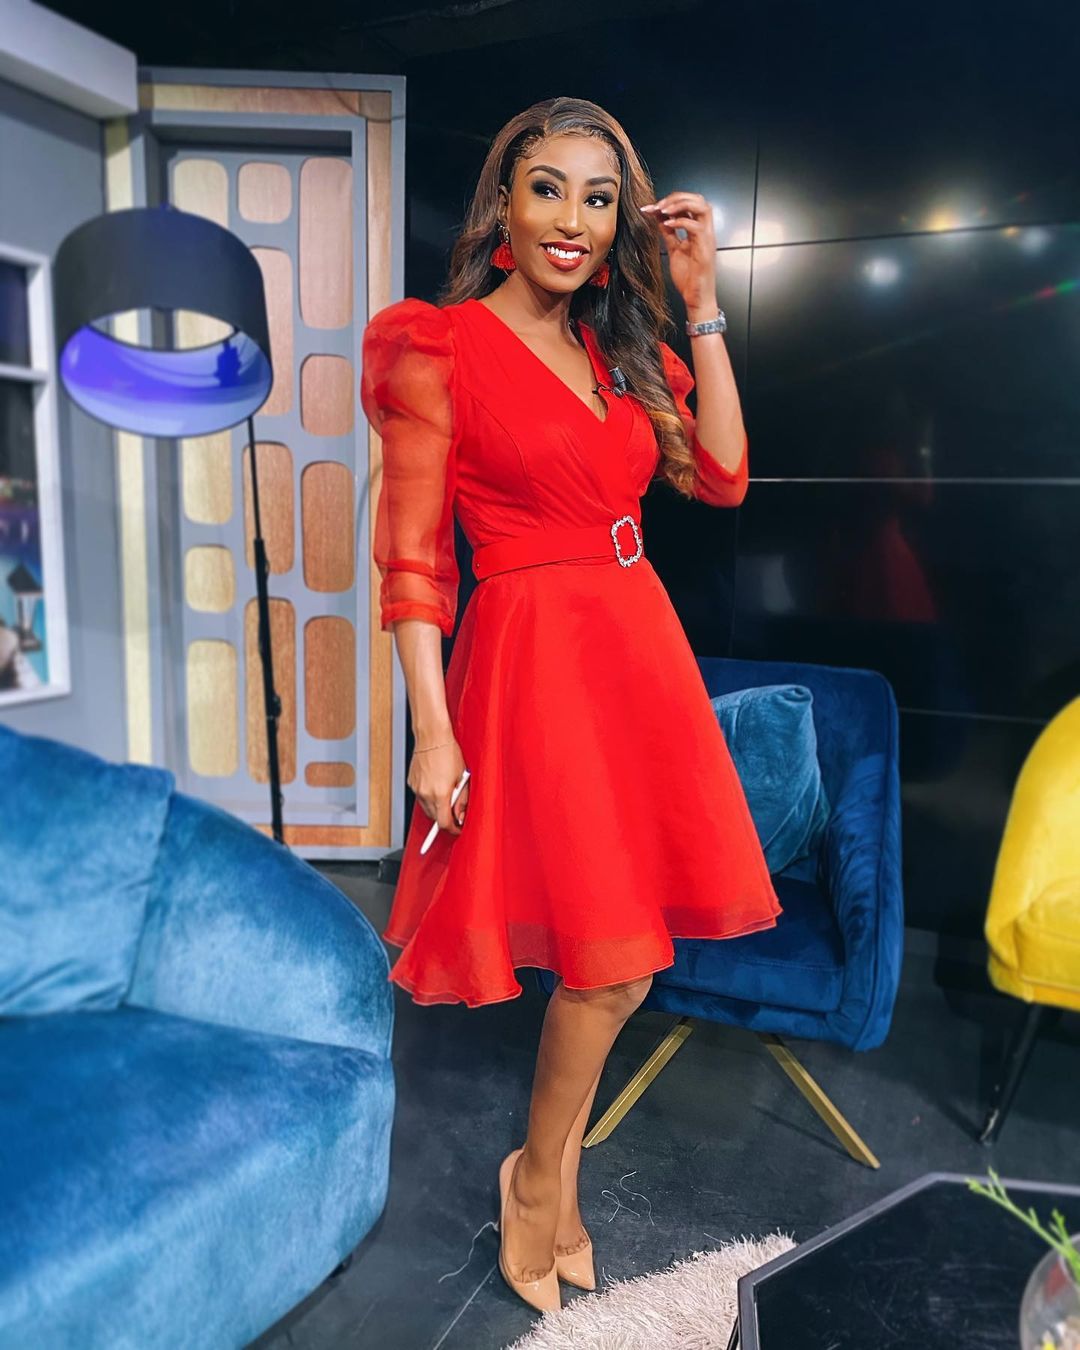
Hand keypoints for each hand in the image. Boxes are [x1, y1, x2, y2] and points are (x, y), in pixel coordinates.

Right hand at [408, 736, 469, 835]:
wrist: (432, 736)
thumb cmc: (449, 753)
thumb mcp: (462, 778)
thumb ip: (462, 800)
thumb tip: (461, 815)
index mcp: (440, 794)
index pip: (444, 823)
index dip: (453, 828)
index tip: (458, 827)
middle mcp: (426, 794)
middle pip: (434, 818)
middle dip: (445, 817)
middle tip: (455, 810)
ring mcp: (417, 789)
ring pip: (426, 808)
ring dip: (436, 807)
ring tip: (446, 793)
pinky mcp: (412, 783)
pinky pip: (420, 797)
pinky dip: (428, 797)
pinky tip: (436, 785)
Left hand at [639, 192, 717, 313]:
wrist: (696, 298)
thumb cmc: (689, 277)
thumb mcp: (674, 249)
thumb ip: (668, 233)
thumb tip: (658, 217)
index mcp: (699, 230)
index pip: (691, 204)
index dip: (673, 200)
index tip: (653, 207)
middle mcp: (705, 231)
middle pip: (699, 199)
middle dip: (678, 197)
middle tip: (659, 205)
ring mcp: (707, 239)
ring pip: (702, 208)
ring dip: (681, 204)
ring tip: (664, 210)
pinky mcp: (705, 249)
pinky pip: (696, 227)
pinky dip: (680, 222)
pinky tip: (667, 225)